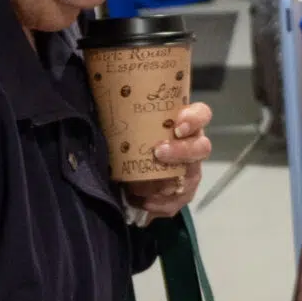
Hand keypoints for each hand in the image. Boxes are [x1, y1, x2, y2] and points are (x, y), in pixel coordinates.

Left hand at [127, 100, 212, 217]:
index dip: (195, 119)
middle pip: (201, 148)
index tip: (178, 124)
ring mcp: (191, 172)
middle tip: (158, 152)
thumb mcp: (131, 122)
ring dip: (169, 183)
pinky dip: (159, 205)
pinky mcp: (183, 194)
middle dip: (182, 151)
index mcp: (184, 124)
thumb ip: (125, 113)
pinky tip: (143, 202)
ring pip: (192, 178)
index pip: (201, 115)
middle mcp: (193, 146)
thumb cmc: (133, 137)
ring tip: (142, 188)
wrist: (131, 167)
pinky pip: (177, 203)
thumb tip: (99, 96)